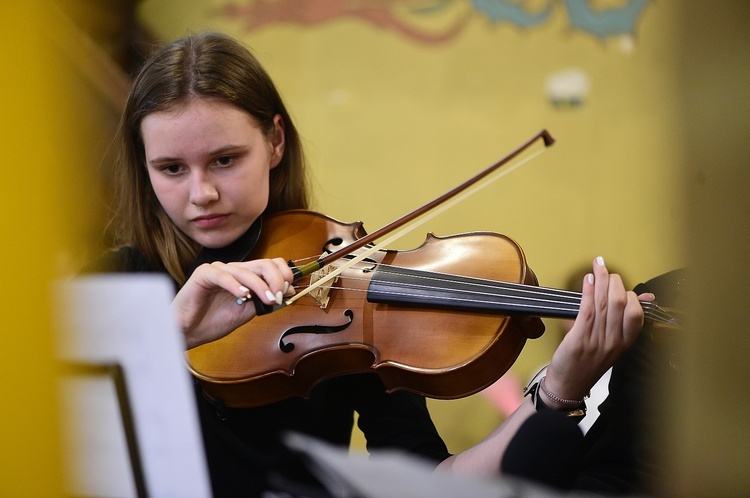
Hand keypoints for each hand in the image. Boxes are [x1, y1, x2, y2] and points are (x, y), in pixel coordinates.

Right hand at [172, 258, 294, 348]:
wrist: (188, 332)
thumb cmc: (213, 321)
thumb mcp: (247, 312)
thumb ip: (264, 301)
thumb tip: (288, 292)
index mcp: (245, 276)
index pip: (271, 264)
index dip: (283, 275)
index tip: (288, 291)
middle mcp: (234, 270)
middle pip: (263, 264)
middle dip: (276, 280)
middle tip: (278, 298)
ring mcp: (219, 270)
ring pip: (246, 270)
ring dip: (261, 286)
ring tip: (267, 301)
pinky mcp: (203, 274)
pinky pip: (222, 275)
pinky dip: (236, 285)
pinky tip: (243, 296)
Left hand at [541, 257, 649, 406]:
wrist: (568, 386)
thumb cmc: (588, 364)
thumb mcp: (613, 344)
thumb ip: (624, 321)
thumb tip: (643, 298)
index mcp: (624, 342)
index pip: (636, 313)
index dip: (630, 293)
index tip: (619, 283)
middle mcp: (613, 341)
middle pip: (620, 303)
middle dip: (614, 281)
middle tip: (605, 269)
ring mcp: (597, 341)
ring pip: (603, 303)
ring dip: (601, 280)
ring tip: (598, 266)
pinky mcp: (579, 340)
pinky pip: (587, 310)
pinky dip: (588, 291)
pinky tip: (587, 280)